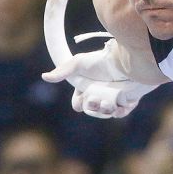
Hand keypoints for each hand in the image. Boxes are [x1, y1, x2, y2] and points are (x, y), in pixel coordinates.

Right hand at [42, 39, 156, 117]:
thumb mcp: (79, 63)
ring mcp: (114, 98)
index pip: (79, 103)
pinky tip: (119, 107)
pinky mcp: (128, 101)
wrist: (126, 60)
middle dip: (92, 107)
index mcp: (87, 87)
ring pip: (106, 113)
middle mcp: (100, 94)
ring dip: (105, 110)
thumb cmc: (102, 60)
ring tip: (108, 103)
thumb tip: (44, 77)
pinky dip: (120, 112)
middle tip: (95, 99)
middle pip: (92, 110)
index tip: (81, 98)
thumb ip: (62, 71)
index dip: (79, 103)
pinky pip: (122, 113)